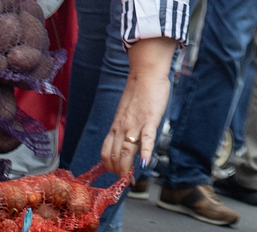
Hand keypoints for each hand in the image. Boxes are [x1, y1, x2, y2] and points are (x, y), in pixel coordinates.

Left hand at [101, 36, 175, 176]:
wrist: (146, 73)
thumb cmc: (139, 92)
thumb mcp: (126, 112)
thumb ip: (126, 127)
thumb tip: (127, 141)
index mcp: (116, 126)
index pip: (106, 152)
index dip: (109, 167)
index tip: (116, 176)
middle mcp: (122, 127)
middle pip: (114, 155)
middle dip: (118, 172)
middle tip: (124, 183)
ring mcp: (135, 124)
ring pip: (126, 150)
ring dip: (127, 168)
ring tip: (130, 181)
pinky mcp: (150, 120)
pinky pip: (146, 139)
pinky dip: (145, 152)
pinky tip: (145, 163)